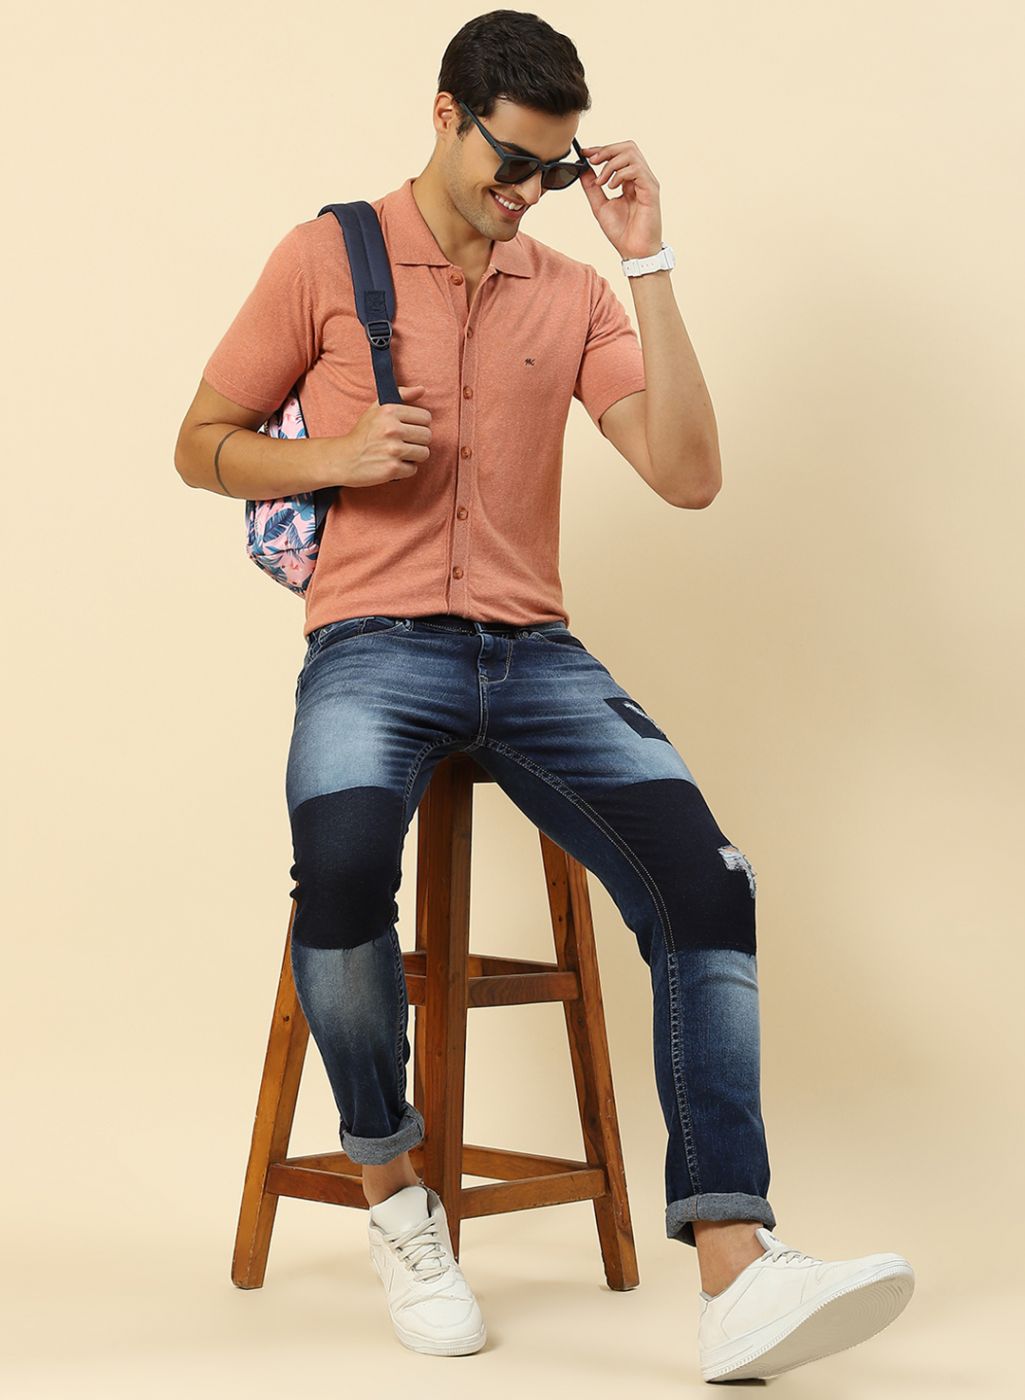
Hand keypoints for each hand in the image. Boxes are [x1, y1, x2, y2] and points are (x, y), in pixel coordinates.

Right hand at [336, 385, 431, 487]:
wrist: (344, 458)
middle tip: (403, 443)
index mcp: (390, 411)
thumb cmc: (363, 434)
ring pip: (424, 453)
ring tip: (399, 454)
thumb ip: (401, 395)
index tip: (408, 429)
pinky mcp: (392, 468)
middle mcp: (392, 429)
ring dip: (414, 456)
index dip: (418, 425)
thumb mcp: (377, 408)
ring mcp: (393, 450)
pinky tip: (392, 464)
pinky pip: (413, 469)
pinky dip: (405, 469)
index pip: (426, 417)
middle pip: (427, 436)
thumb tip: (422, 389)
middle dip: (418, 441)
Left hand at [577, 141, 662, 260]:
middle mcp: (641, 177)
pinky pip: (636, 170)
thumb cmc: (622, 232)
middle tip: (592, 161)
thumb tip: (582, 169)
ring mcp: (647, 182)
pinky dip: (620, 175)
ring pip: (631, 154)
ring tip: (601, 182)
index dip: (601, 149)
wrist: (634, 252)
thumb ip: (592, 187)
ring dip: (611, 164)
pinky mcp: (651, 190)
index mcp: (630, 179)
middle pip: (627, 147)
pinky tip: (611, 188)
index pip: (618, 153)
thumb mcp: (600, 206)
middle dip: (606, 150)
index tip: (584, 152)